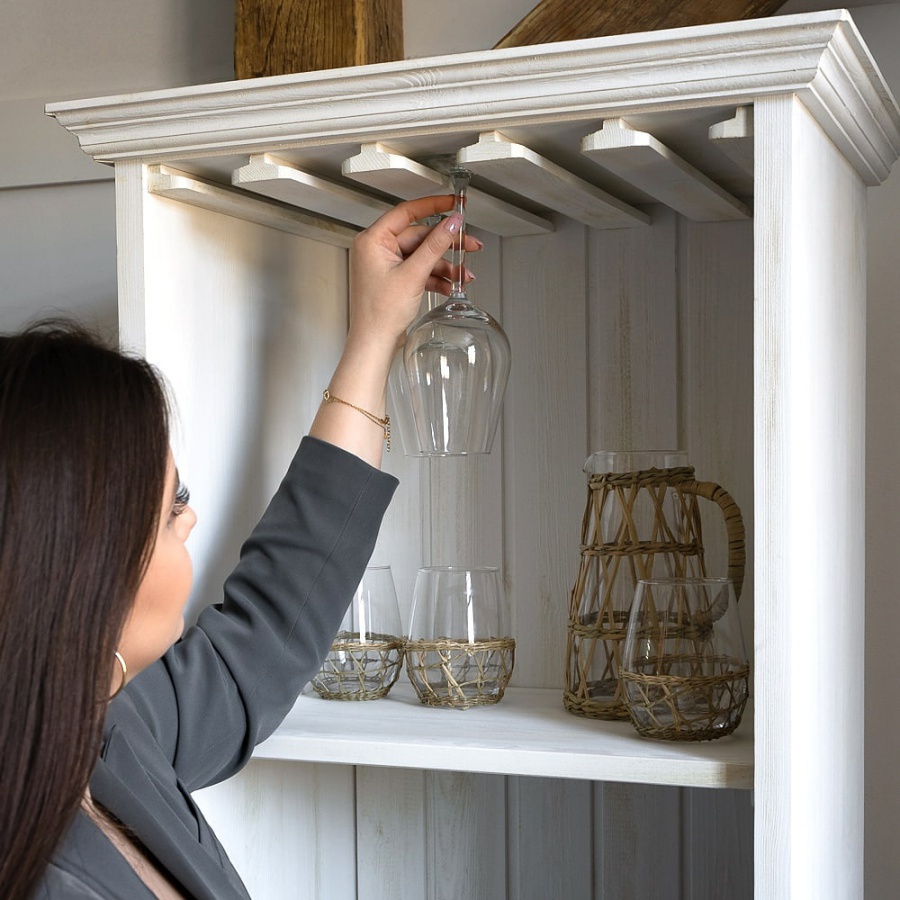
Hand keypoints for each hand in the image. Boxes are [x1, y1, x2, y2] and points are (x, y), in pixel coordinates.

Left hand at [346, 195, 482, 359]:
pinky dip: (435, 277)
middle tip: (468, 244)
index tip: (452, 203)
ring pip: (422, 255)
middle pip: (419, 237)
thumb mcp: (413, 274)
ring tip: (464, 274)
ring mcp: (386, 265)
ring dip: (444, 265)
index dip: (433, 205)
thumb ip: (436, 246)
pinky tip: (450, 285)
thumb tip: (451, 224)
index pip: (407, 212)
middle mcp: (377, 250)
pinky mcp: (394, 279)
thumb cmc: (379, 314)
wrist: (374, 343)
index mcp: (373, 240)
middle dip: (446, 245)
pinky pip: (419, 270)